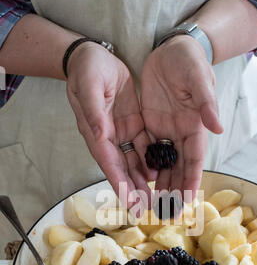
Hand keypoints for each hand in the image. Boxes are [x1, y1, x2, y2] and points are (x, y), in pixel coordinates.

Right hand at [66, 42, 153, 205]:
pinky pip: (144, 146)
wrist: (93, 54)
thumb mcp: (90, 85)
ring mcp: (122, 132)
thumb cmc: (88, 68)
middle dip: (134, 190)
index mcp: (96, 131)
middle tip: (146, 210)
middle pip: (123, 169)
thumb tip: (100, 136)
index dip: (120, 184)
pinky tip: (161, 174)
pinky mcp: (133, 124)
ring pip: (134, 162)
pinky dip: (151, 161)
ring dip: (143, 181)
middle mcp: (108, 137)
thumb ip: (94, 112)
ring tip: (156, 199)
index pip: (109, 163)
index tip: (130, 203)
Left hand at [141, 35, 222, 200]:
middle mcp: (180, 132)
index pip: (194, 158)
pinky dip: (145, 166)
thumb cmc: (188, 61)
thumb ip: (205, 103)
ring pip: (162, 162)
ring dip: (159, 183)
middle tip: (166, 210)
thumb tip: (217, 127)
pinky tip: (139, 181)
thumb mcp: (198, 78)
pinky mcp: (150, 124)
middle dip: (173, 189)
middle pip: (178, 166)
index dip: (190, 179)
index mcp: (194, 125)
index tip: (186, 199)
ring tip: (152, 203)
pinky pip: (147, 150)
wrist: (171, 48)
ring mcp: (165, 130)